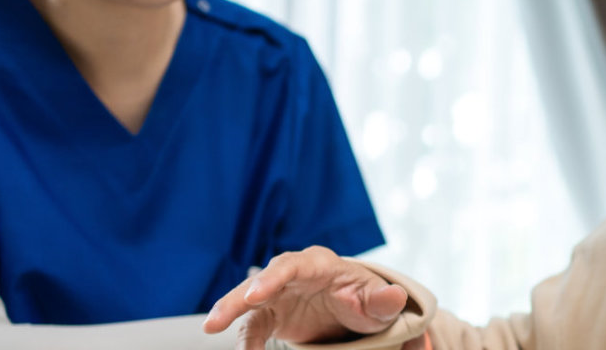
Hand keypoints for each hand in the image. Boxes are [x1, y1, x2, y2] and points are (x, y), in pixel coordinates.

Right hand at [203, 246, 413, 349]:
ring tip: (210, 328)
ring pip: (247, 300)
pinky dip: (246, 340)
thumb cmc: (366, 300)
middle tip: (218, 317)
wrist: (355, 312)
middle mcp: (293, 274)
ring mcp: (278, 293)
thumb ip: (383, 301)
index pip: (293, 265)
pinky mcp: (270, 313)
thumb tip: (395, 297)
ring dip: (228, 313)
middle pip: (261, 280)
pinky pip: (252, 326)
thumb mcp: (378, 304)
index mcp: (320, 264)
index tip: (255, 294)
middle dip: (238, 296)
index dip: (272, 278)